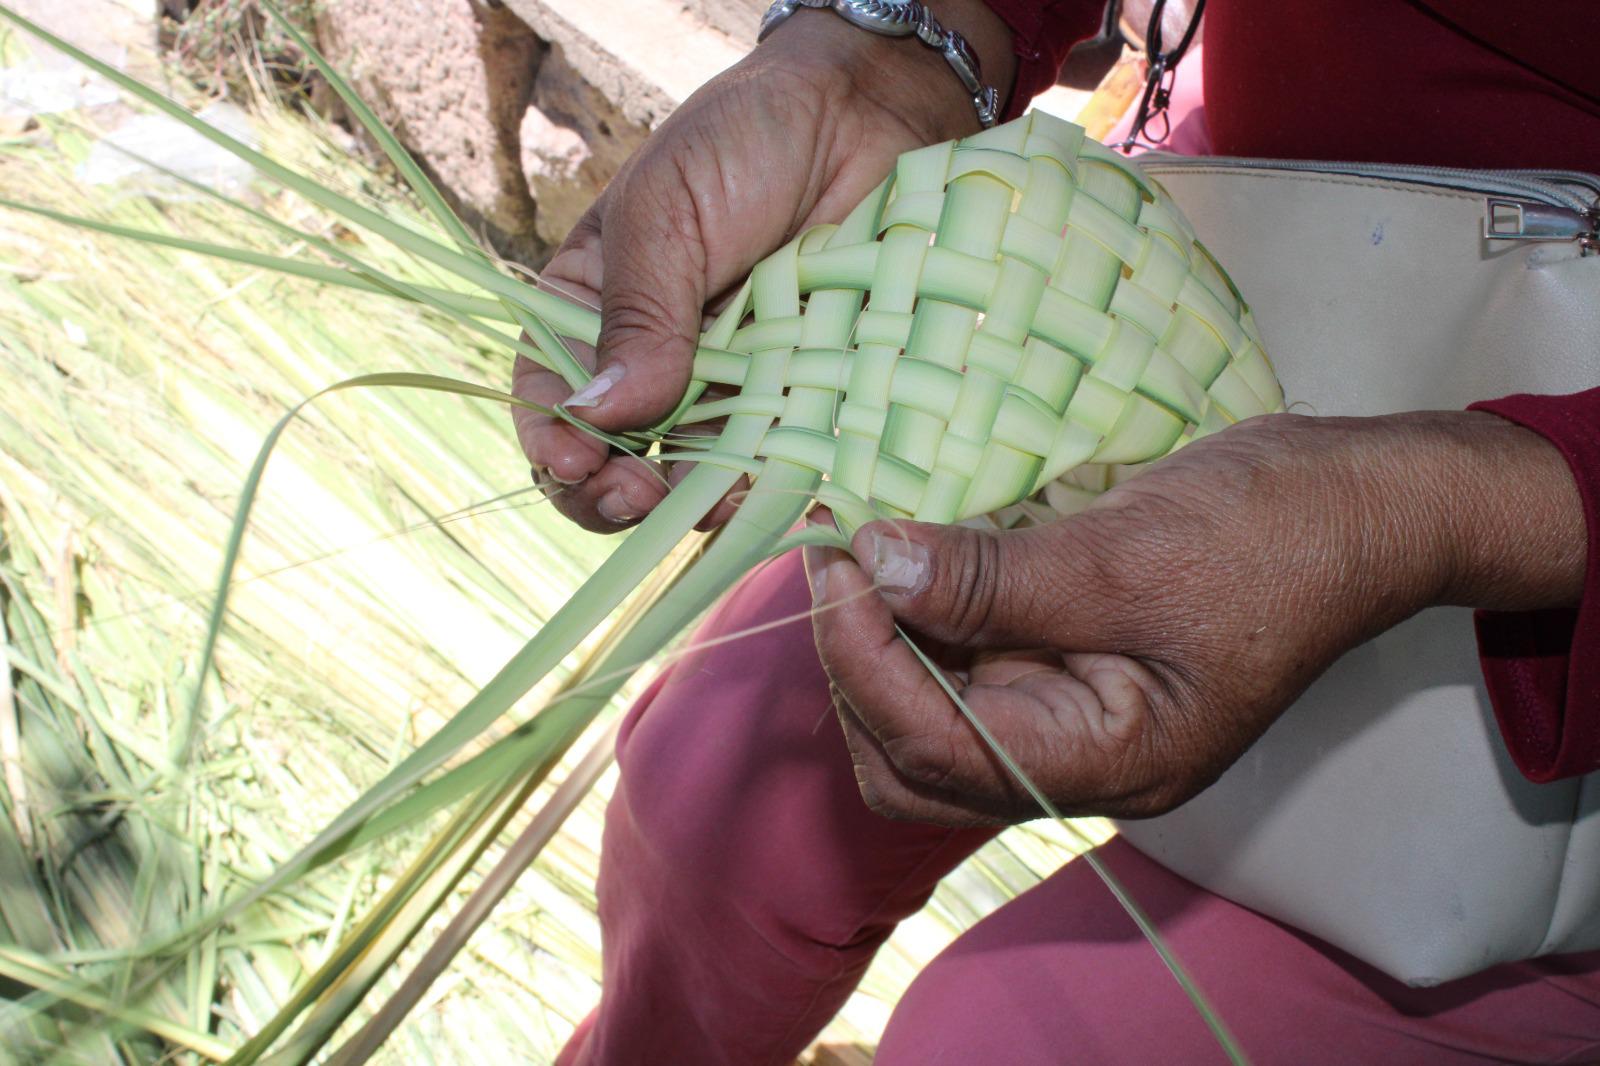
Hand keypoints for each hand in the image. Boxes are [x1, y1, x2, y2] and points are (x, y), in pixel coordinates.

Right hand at [512, 3, 1014, 530]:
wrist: (864, 113)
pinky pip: (772, 459)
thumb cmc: (743, 141)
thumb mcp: (665, 213)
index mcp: (595, 306)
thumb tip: (596, 414)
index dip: (552, 441)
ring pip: (692, 471)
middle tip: (635, 497)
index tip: (574, 464)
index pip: (549, 394)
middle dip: (613, 491)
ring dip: (689, 503)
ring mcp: (728, 381)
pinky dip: (765, 488)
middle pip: (614, 452)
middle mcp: (655, 355)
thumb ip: (637, 314)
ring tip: (708, 501)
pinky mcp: (796, 393)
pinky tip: (768, 494)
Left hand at [806, 411, 1585, 825]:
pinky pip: (968, 661)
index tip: (839, 567)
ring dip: (883, 642)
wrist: (1364, 504)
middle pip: (918, 759)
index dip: (867, 665)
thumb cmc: (1273, 535)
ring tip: (862, 553)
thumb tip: (873, 564)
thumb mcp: (1129, 555)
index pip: (942, 750)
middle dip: (859, 668)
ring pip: (931, 712)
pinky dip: (925, 616)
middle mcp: (1080, 756)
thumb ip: (994, 578)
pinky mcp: (1069, 659)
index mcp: (1110, 761)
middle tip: (839, 564)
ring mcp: (1074, 710)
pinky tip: (910, 555)